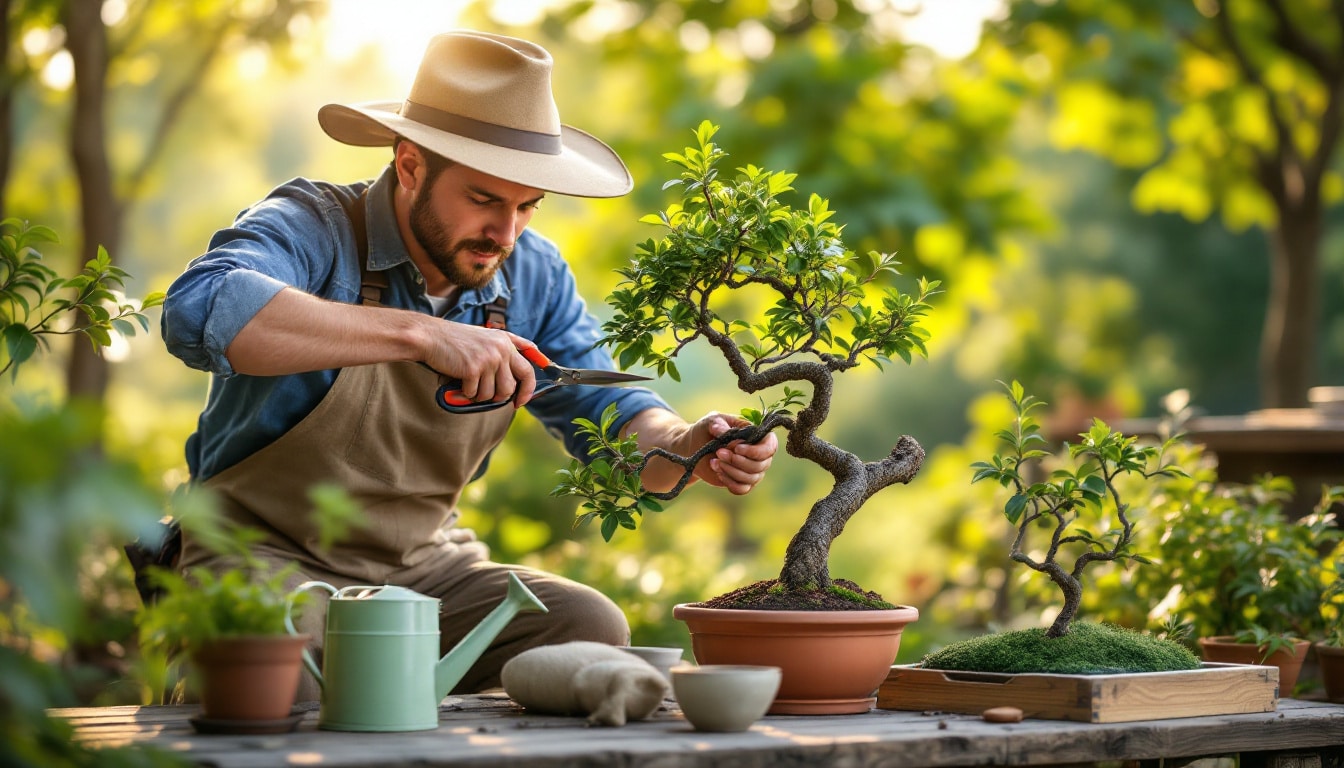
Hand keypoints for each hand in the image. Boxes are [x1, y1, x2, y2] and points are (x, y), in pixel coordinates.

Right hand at [421, 322, 537, 405]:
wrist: (430, 337)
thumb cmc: (456, 340)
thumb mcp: (487, 335)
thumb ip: (510, 343)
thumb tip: (536, 352)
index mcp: (506, 342)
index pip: (527, 371)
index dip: (528, 390)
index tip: (522, 400)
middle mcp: (500, 350)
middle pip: (510, 387)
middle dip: (500, 397)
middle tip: (490, 397)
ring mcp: (487, 359)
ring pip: (492, 394)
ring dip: (480, 395)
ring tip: (470, 384)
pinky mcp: (473, 369)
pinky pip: (475, 394)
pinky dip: (466, 392)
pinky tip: (459, 380)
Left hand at [690, 412, 777, 494]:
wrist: (693, 447)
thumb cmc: (706, 430)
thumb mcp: (711, 421)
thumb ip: (719, 424)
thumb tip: (725, 432)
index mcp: (756, 435)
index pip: (770, 446)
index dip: (757, 451)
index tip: (737, 448)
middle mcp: (758, 454)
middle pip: (761, 465)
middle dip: (738, 461)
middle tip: (719, 452)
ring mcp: (751, 470)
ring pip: (752, 478)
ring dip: (732, 471)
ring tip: (714, 461)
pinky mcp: (740, 482)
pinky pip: (743, 489)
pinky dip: (730, 482)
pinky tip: (718, 472)